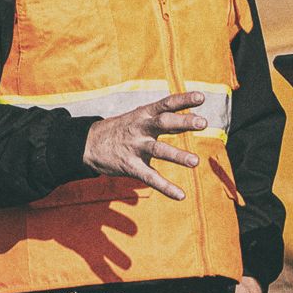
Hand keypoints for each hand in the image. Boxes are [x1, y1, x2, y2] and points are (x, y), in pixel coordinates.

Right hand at [83, 91, 206, 199]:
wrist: (88, 144)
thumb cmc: (123, 128)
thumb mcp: (140, 117)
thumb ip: (165, 119)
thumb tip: (192, 119)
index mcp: (145, 113)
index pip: (166, 103)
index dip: (184, 99)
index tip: (201, 97)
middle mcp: (141, 128)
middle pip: (164, 122)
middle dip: (183, 122)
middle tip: (203, 123)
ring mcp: (135, 147)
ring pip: (158, 150)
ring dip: (177, 155)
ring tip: (195, 161)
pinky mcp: (131, 166)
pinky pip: (150, 178)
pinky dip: (166, 187)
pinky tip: (181, 195)